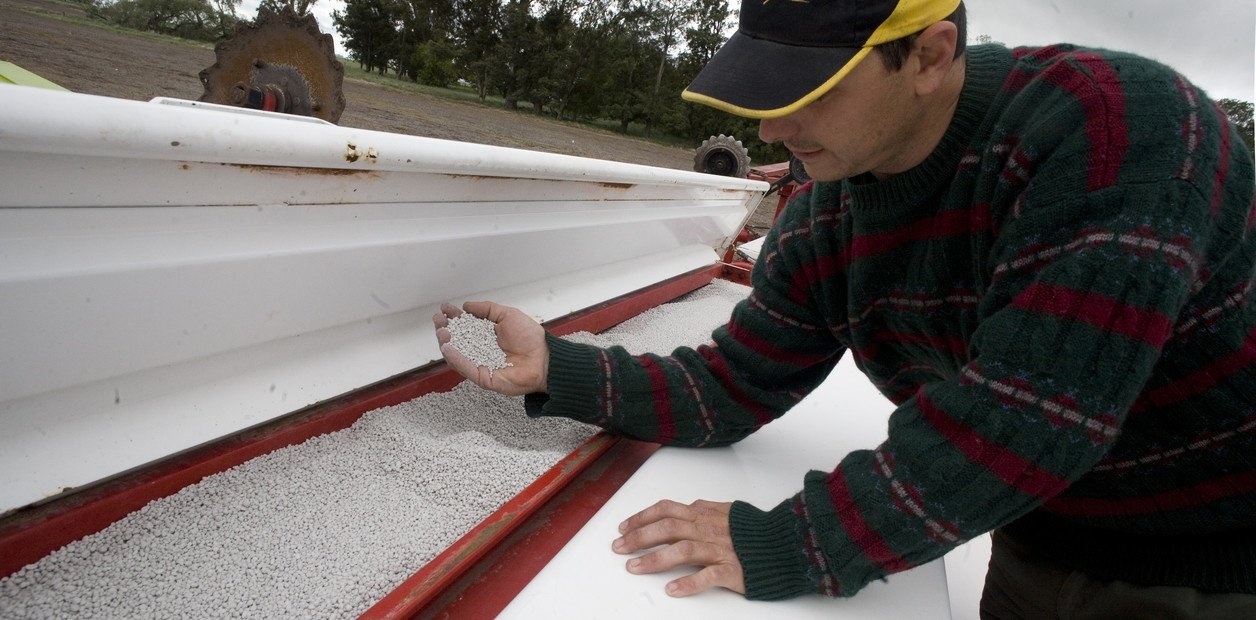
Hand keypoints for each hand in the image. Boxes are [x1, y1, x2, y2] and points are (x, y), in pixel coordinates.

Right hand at [432, 301, 548, 395]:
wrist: (544, 358)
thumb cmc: (531, 338)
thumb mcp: (507, 315)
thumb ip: (487, 309)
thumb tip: (467, 306)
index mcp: (487, 335)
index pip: (465, 325)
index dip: (454, 317)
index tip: (445, 309)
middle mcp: (481, 350)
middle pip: (457, 340)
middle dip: (445, 329)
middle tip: (439, 321)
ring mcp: (481, 364)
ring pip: (457, 355)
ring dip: (447, 343)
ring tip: (442, 332)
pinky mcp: (483, 377)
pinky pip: (466, 368)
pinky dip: (456, 358)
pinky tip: (448, 348)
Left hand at [611, 499, 744, 596]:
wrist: (787, 542)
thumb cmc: (757, 530)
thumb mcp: (728, 511)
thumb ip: (706, 510)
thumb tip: (688, 507)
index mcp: (705, 513)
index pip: (666, 510)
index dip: (641, 517)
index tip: (624, 527)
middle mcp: (708, 529)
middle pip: (667, 528)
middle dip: (638, 537)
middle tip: (619, 547)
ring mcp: (720, 549)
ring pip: (681, 550)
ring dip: (654, 559)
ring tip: (634, 567)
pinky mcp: (732, 570)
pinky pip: (707, 576)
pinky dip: (688, 583)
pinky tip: (672, 589)